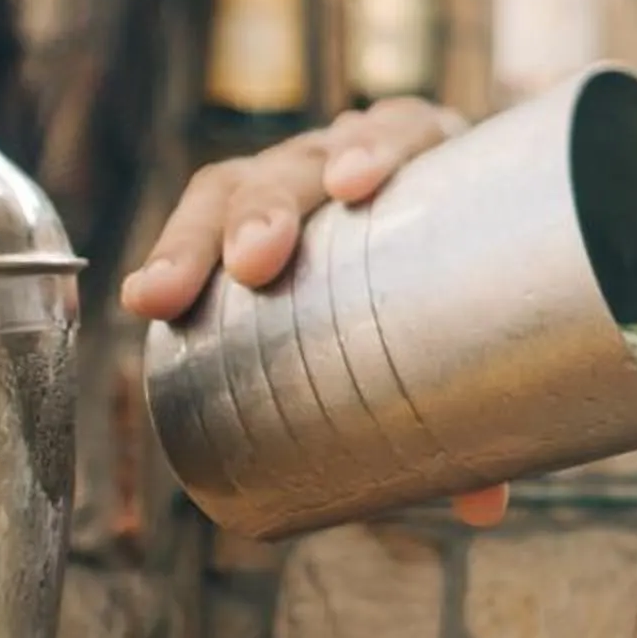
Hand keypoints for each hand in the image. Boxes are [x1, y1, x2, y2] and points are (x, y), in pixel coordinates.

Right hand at [121, 98, 506, 528]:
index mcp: (431, 160)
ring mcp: (298, 180)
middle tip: (254, 261)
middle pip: (304, 161)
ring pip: (241, 182)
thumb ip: (493, 411)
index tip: (355, 184)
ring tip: (162, 293)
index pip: (401, 129)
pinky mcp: (253, 213)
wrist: (462, 259)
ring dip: (198, 235)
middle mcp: (356, 156)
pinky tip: (143, 297)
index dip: (377, 146)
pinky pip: (207, 216)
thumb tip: (483, 508)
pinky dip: (177, 250)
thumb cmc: (470, 292)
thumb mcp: (486, 335)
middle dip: (269, 206)